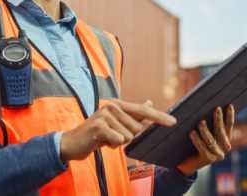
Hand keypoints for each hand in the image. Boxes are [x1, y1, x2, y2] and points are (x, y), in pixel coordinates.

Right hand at [60, 99, 176, 161]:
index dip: (159, 116)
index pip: (143, 110)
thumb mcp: (116, 123)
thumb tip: (150, 102)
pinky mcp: (99, 126)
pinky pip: (119, 140)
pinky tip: (101, 142)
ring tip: (105, 138)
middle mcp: (113, 106)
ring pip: (128, 136)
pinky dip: (112, 145)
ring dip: (118, 142)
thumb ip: (133, 114)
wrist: (73, 142)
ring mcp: (105, 115)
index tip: (173, 122)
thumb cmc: (97, 134)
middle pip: (137, 128)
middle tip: (112, 136)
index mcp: (119, 104)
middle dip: (128, 137)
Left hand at [177, 104, 234, 175]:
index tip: (229, 105)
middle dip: (218, 119)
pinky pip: (202, 147)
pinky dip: (196, 139)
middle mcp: (225, 147)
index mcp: (226, 139)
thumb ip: (209, 122)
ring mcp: (217, 154)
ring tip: (200, 122)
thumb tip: (207, 106)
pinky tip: (192, 132)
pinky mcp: (208, 159)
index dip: (230, 115)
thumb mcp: (205, 132)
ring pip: (211, 140)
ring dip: (205, 130)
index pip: (229, 125)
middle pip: (221, 131)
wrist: (188, 163)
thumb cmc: (197, 143)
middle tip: (216, 108)